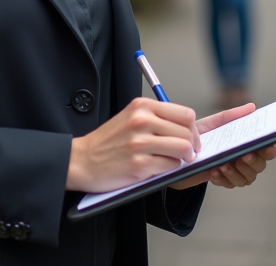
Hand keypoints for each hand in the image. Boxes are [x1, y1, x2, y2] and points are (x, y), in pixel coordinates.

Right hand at [66, 98, 200, 192]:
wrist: (83, 160)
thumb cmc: (108, 141)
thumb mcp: (131, 117)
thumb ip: (157, 118)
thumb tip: (188, 128)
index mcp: (142, 106)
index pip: (185, 114)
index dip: (192, 129)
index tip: (190, 139)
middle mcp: (141, 120)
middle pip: (187, 132)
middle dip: (190, 145)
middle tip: (185, 153)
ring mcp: (140, 143)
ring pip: (183, 149)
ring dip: (182, 158)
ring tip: (171, 160)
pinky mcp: (139, 164)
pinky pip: (171, 166)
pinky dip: (169, 169)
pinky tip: (157, 167)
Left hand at [169, 103, 275, 189]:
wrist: (177, 149)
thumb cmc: (199, 135)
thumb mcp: (213, 123)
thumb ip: (231, 116)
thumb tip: (252, 107)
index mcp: (244, 143)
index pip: (264, 149)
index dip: (269, 150)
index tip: (267, 146)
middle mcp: (243, 159)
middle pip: (259, 166)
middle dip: (254, 162)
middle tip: (244, 155)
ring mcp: (233, 171)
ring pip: (247, 179)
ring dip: (237, 172)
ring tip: (224, 164)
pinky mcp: (221, 180)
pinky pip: (229, 184)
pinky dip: (223, 178)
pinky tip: (214, 171)